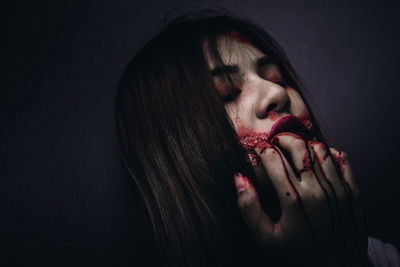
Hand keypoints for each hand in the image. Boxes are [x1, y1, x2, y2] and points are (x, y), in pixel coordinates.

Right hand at [233, 133, 369, 265]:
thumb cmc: (297, 256)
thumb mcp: (265, 238)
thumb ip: (248, 207)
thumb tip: (239, 177)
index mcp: (292, 200)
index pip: (273, 159)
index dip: (261, 149)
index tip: (258, 150)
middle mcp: (316, 191)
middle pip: (297, 146)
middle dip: (281, 139)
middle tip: (274, 143)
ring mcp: (337, 190)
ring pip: (318, 148)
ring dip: (303, 143)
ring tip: (293, 149)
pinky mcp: (352, 192)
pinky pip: (341, 158)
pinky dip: (328, 152)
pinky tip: (317, 159)